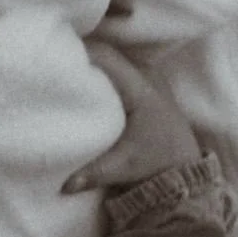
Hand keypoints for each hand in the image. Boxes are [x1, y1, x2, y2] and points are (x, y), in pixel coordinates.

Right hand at [63, 42, 201, 192]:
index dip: (79, 53)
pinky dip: (101, 65)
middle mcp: (147, 76)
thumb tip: (64, 185)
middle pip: (107, 51)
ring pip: (113, 54)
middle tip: (53, 58)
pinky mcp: (147, 80)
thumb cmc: (156, 163)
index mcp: (141, 90)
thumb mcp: (124, 167)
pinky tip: (83, 72)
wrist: (184, 165)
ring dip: (90, 57)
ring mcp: (149, 75)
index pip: (106, 57)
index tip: (54, 57)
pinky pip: (119, 62)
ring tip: (64, 62)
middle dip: (80, 52)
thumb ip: (93, 173)